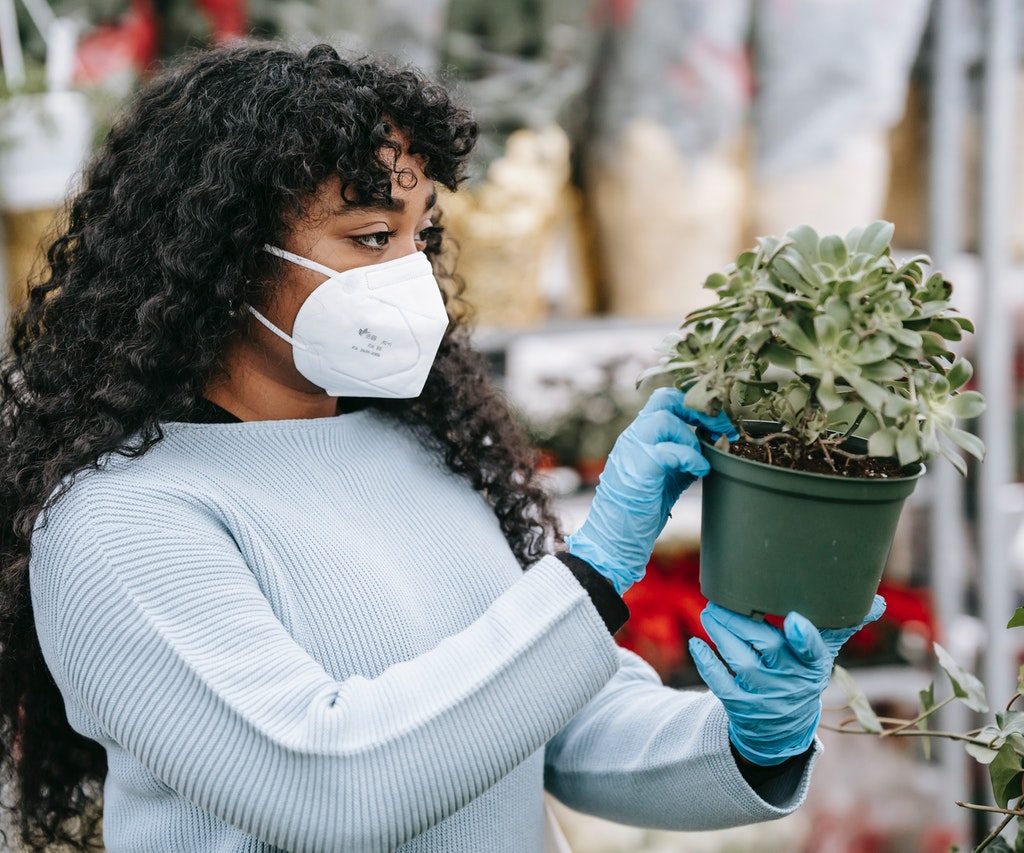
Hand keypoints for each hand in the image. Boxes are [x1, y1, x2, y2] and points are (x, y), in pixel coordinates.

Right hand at [564, 386, 736, 596]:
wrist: (613, 539)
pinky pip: (670, 450)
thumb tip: (713, 447)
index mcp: (639, 436)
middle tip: (721, 429)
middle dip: (699, 410)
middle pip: (665, 398)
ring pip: (665, 419)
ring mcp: (633, 450)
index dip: (694, 406)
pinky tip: (701, 471)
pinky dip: (691, 458)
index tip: (716, 424)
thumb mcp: (666, 477)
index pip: (665, 400)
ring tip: (701, 459)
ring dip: (691, 437)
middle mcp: (633, 437)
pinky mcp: (639, 469)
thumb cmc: (639, 511)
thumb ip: (683, 458)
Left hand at [688, 595, 885, 765]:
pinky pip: (721, 684)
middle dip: (743, 622)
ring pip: (741, 662)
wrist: (783, 727)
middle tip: (722, 600)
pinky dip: (707, 663)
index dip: (805, 638)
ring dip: (722, 635)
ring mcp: (764, 694)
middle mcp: (790, 681)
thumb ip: (843, 625)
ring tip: (709, 613)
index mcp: (813, 666)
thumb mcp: (824, 655)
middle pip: (767, 648)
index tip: (794, 620)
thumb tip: (878, 601)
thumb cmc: (802, 675)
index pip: (814, 652)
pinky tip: (697, 644)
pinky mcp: (740, 705)